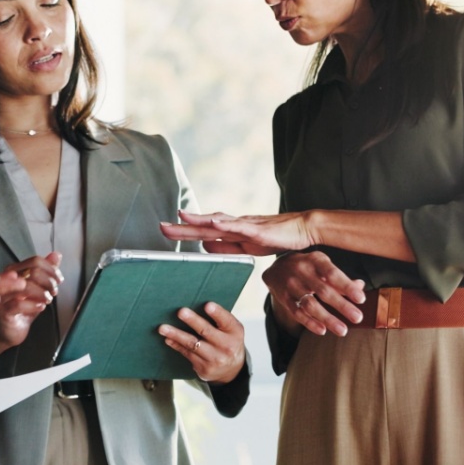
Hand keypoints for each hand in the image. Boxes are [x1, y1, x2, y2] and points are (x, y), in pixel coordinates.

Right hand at [0, 252, 63, 355]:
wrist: (11, 331)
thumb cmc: (23, 309)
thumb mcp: (38, 288)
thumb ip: (46, 271)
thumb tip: (56, 255)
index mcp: (14, 271)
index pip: (35, 261)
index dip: (51, 269)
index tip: (58, 279)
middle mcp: (7, 280)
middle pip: (33, 271)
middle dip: (49, 282)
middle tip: (53, 292)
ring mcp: (4, 296)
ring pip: (26, 286)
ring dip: (43, 293)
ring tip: (47, 300)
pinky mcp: (4, 311)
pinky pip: (19, 304)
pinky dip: (34, 305)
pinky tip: (40, 307)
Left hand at [158, 302, 247, 383]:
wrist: (231, 370)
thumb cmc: (227, 341)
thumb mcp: (231, 330)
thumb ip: (219, 319)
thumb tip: (195, 304)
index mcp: (235, 332)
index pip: (227, 321)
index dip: (217, 313)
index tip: (207, 305)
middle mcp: (227, 346)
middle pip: (207, 331)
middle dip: (193, 321)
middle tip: (181, 312)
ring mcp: (215, 359)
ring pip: (192, 344)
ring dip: (176, 334)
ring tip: (163, 328)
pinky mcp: (204, 368)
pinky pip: (187, 353)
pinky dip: (176, 345)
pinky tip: (167, 339)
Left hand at [159, 210, 315, 255]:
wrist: (302, 229)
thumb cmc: (276, 238)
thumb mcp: (246, 248)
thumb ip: (227, 248)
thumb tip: (205, 248)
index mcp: (231, 231)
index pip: (202, 232)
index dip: (184, 231)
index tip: (164, 230)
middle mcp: (235, 225)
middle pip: (204, 225)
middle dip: (182, 226)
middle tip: (161, 226)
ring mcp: (246, 225)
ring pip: (218, 222)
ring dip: (199, 219)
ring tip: (181, 216)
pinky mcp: (259, 229)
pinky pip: (240, 226)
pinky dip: (225, 224)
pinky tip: (213, 223)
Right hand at [265, 251, 365, 337]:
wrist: (277, 266)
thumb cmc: (308, 266)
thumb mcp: (323, 264)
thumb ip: (340, 277)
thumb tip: (360, 285)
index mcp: (315, 260)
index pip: (333, 274)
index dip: (347, 286)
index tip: (361, 299)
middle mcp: (302, 271)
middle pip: (323, 291)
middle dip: (342, 306)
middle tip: (358, 318)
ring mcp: (291, 285)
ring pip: (310, 304)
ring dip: (327, 319)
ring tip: (343, 330)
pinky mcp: (284, 298)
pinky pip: (297, 313)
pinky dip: (309, 323)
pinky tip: (322, 330)